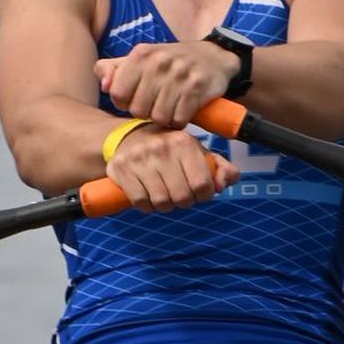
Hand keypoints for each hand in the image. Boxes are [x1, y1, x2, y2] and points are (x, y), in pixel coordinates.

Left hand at [95, 42, 236, 127]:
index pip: (117, 94)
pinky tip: (182, 111)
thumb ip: (114, 69)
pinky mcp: (197, 86)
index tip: (137, 99)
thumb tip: (103, 85)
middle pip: (138, 110)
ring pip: (159, 117)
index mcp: (141, 54)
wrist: (214, 57)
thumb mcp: (141, 59)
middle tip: (156, 106)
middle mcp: (159, 61)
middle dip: (146, 113)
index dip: (125, 103)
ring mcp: (179, 73)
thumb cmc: (170, 63)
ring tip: (169, 109)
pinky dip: (180, 121)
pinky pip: (179, 119)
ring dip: (164, 119)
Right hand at [103, 122, 238, 211]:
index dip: (204, 195)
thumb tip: (223, 185)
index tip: (199, 192)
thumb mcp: (198, 152)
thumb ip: (220, 168)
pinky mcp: (121, 168)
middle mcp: (162, 148)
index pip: (202, 184)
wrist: (129, 136)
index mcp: (184, 142)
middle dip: (184, 202)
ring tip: (164, 194)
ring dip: (165, 205)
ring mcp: (139, 158)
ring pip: (161, 202)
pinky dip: (147, 206)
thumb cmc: (170, 149)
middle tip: (180, 194)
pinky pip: (140, 202)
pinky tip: (148, 196)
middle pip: (182, 197)